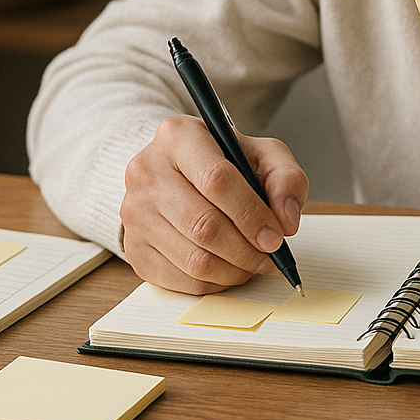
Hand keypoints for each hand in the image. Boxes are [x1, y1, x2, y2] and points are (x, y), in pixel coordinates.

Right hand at [120, 115, 308, 293]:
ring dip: (234, 270)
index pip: (216, 180)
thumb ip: (285, 179)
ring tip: (253, 262)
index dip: (251, 214)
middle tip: (269, 255)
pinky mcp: (133, 247)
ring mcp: (134, 212)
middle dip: (246, 249)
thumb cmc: (224, 162)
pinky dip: (214, 283)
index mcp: (178, 136)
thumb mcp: (263, 154)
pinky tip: (229, 268)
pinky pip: (180, 280)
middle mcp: (147, 171)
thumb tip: (286, 220)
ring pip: (193, 259)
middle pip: (203, 225)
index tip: (276, 235)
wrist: (182, 172)